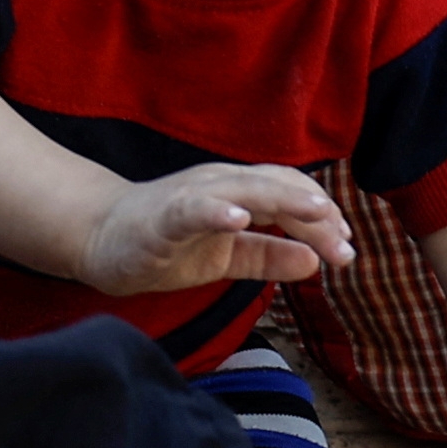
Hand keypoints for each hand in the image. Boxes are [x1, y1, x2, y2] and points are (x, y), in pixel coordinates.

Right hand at [76, 161, 350, 296]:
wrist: (100, 239)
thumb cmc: (166, 244)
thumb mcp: (226, 257)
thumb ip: (268, 256)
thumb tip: (315, 261)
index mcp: (237, 192)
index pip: (290, 194)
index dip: (322, 216)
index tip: (347, 247)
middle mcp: (219, 185)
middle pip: (277, 187)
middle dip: (315, 213)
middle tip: (345, 245)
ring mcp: (189, 197)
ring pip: (242, 188)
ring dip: (282, 198)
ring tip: (315, 211)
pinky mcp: (160, 218)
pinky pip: (191, 210)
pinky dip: (217, 210)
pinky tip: (239, 218)